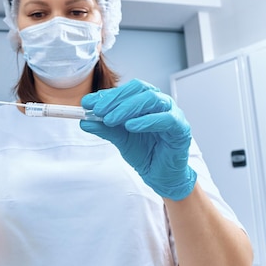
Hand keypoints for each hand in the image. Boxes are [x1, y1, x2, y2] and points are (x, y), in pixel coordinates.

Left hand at [80, 79, 195, 200]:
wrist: (160, 175)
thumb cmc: (145, 153)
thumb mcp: (120, 139)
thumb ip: (105, 128)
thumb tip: (84, 121)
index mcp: (146, 101)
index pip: (127, 90)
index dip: (107, 95)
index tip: (87, 103)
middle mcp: (160, 103)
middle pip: (139, 90)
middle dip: (116, 99)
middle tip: (98, 110)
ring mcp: (172, 113)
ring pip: (152, 99)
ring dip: (128, 108)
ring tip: (110, 120)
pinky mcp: (181, 128)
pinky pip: (166, 119)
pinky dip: (147, 120)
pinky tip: (131, 126)